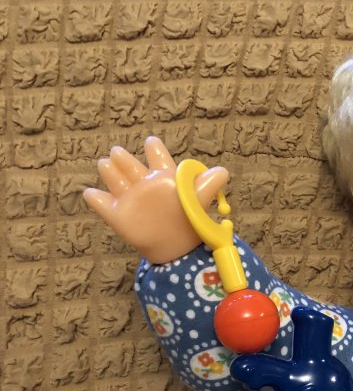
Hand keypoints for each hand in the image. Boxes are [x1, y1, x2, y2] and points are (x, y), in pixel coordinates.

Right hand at [83, 136, 228, 263]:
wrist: (176, 250)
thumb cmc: (190, 222)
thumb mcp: (200, 199)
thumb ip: (210, 183)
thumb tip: (223, 172)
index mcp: (165, 180)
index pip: (159, 160)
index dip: (155, 150)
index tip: (151, 141)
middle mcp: (146, 187)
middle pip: (132, 168)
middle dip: (124, 159)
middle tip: (116, 150)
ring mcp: (131, 201)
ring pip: (117, 182)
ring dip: (110, 173)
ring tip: (104, 163)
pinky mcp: (119, 216)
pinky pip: (104, 205)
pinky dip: (97, 199)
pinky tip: (90, 192)